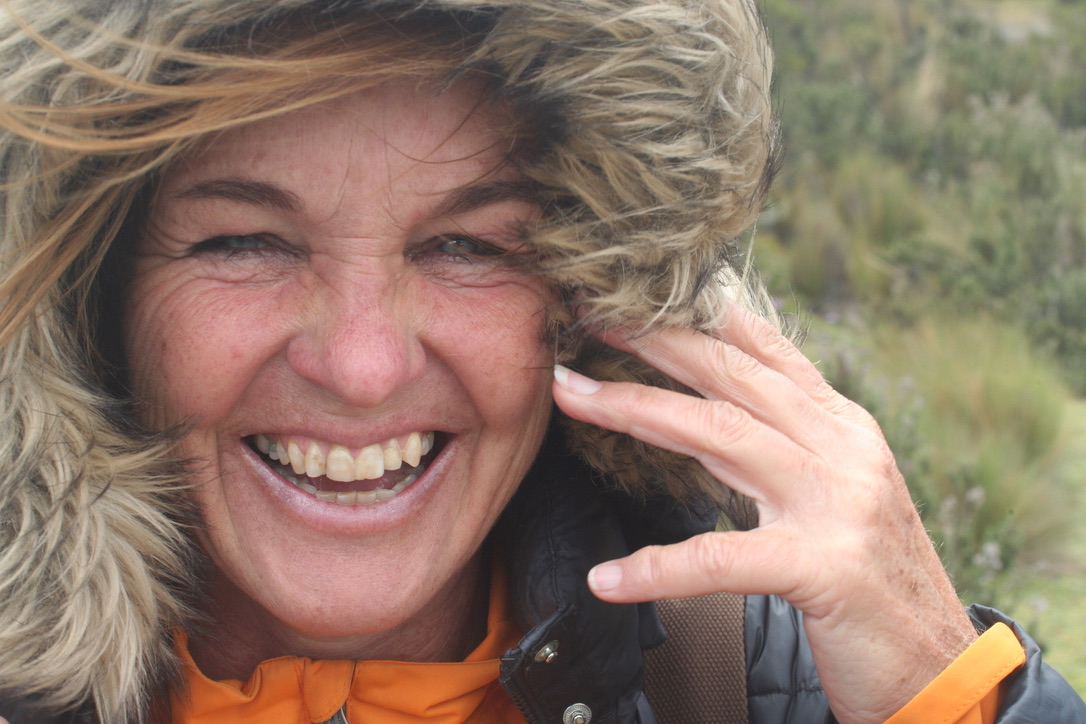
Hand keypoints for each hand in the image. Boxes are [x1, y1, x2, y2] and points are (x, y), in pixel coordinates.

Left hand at [551, 305, 977, 723]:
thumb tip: (724, 405)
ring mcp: (837, 503)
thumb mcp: (841, 491)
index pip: (767, 351)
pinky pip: (721, 559)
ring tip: (571, 396)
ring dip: (634, 410)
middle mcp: (842, 449)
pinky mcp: (825, 568)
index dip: (702, 317)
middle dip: (657, 341)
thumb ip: (791, 443)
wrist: (942, 665)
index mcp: (842, 427)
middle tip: (590, 316)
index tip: (639, 294)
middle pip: (733, 375)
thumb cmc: (872, 580)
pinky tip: (609, 578)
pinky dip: (658, 568)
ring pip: (719, 435)